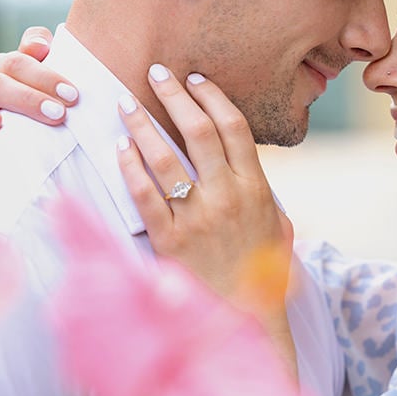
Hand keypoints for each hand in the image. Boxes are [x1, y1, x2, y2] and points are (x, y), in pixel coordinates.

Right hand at [0, 26, 79, 158]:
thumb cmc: (29, 112)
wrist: (4, 146)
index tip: (72, 96)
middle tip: (57, 115)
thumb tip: (41, 45)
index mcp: (0, 71)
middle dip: (27, 98)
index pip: (18, 63)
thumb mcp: (40, 86)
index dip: (44, 75)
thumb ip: (40, 60)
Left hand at [116, 65, 292, 330]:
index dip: (212, 97)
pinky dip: (130, 168)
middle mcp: (227, 198)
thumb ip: (263, 193)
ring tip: (126, 104)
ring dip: (144, 126)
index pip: (233, 128)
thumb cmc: (260, 278)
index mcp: (256, 190)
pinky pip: (145, 196)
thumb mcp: (277, 229)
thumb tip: (247, 162)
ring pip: (167, 159)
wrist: (240, 323)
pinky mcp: (169, 240)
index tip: (195, 78)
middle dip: (176, 97)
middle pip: (199, 133)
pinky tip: (119, 149)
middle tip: (156, 73)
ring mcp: (197, 218)